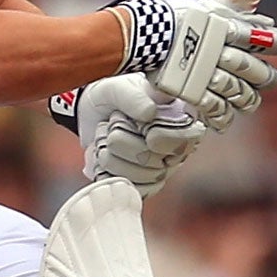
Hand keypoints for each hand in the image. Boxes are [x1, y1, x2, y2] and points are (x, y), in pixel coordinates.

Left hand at [72, 73, 204, 198]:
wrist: (92, 112)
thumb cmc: (113, 97)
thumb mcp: (120, 87)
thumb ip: (134, 96)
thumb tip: (149, 113)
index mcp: (184, 122)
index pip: (183, 140)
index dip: (154, 134)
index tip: (136, 120)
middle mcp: (178, 149)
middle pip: (153, 161)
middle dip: (121, 141)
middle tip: (112, 123)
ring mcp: (160, 170)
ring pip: (135, 177)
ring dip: (108, 155)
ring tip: (105, 137)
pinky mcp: (141, 184)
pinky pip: (124, 188)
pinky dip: (105, 171)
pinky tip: (102, 154)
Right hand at [110, 0, 276, 127]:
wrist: (137, 32)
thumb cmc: (156, 10)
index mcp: (228, 26)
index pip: (267, 37)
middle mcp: (227, 50)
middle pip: (259, 72)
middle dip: (266, 77)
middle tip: (268, 79)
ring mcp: (212, 73)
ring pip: (242, 93)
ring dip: (247, 99)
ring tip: (247, 101)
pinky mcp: (194, 92)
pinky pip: (217, 109)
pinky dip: (222, 115)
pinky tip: (223, 118)